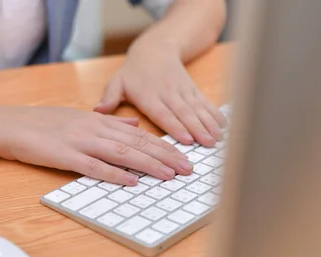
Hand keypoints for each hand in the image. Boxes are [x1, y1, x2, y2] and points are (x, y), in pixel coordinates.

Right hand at [0, 105, 192, 184]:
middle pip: (137, 143)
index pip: (139, 135)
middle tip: (187, 169)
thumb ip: (109, 121)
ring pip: (121, 153)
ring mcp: (80, 142)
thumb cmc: (42, 124)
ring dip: (148, 165)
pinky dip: (114, 174)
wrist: (10, 125)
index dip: (164, 146)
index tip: (183, 157)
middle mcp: (94, 129)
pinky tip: (131, 181)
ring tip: (169, 175)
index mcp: (99, 122)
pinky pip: (94, 166)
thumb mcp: (79, 117)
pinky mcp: (64, 155)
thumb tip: (134, 124)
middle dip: (165, 156)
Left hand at [94, 41, 225, 146]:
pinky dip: (214, 114)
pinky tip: (222, 126)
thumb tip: (98, 110)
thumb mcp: (117, 82)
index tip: (186, 139)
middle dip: (197, 129)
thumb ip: (110, 98)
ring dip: (208, 124)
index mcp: (148, 96)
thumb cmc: (134, 72)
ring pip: (197, 109)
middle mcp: (167, 93)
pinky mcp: (192, 90)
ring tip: (217, 139)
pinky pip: (204, 103)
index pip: (163, 113)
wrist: (155, 49)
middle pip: (184, 114)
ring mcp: (182, 91)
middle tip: (207, 144)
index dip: (176, 126)